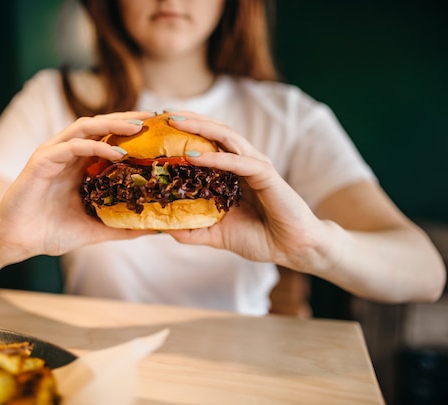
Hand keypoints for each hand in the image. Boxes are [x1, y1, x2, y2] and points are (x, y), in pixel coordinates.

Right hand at [0, 111, 155, 261]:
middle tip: (156, 118)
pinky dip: (94, 145)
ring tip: (139, 127)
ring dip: (113, 124)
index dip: (134, 132)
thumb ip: (121, 226)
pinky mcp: (41, 161)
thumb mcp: (95, 228)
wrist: (17, 242)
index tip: (161, 131)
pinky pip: (71, 146)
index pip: (110, 138)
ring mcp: (54, 154)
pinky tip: (116, 152)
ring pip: (86, 127)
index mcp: (80, 164)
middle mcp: (68, 153)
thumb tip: (154, 229)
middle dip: (128, 119)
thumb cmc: (51, 232)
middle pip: (102, 125)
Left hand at [164, 112, 331, 270]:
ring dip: (199, 127)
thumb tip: (162, 230)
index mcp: (232, 170)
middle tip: (160, 114)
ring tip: (174, 122)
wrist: (292, 248)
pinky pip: (238, 162)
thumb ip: (192, 230)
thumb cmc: (259, 237)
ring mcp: (255, 165)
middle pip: (213, 131)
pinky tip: (195, 156)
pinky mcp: (266, 175)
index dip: (182, 132)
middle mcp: (243, 161)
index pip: (205, 142)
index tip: (155, 127)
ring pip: (225, 137)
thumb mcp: (216, 234)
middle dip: (187, 120)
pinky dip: (216, 157)